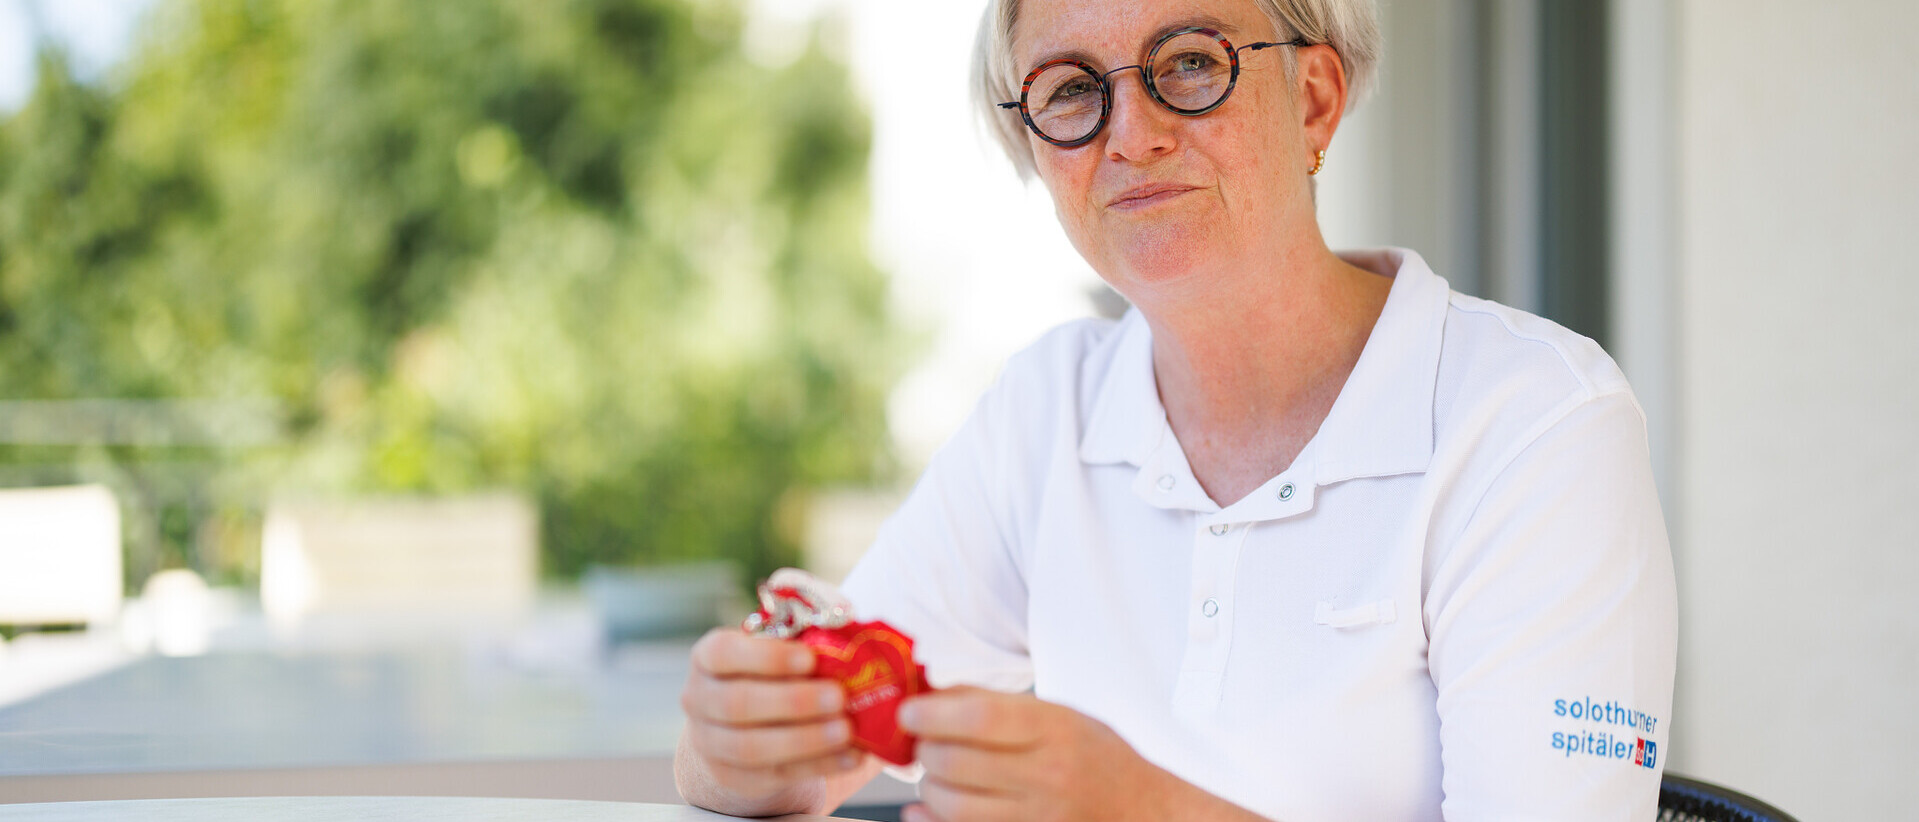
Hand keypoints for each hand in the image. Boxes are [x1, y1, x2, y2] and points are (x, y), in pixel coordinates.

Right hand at [674, 628, 870, 815]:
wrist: (736, 729)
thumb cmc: (765, 677)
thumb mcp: (773, 655)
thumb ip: (801, 648)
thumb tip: (851, 651)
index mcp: (707, 658)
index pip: (724, 653)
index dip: (767, 657)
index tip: (809, 658)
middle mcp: (700, 700)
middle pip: (738, 704)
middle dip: (794, 701)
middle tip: (838, 696)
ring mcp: (712, 744)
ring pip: (752, 747)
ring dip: (806, 739)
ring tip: (846, 730)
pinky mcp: (737, 778)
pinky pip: (778, 774)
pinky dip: (819, 765)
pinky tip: (850, 756)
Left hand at [897, 687, 1186, 821]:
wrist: (1141, 811)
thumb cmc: (1097, 758)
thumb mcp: (1061, 716)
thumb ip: (999, 705)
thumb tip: (934, 692)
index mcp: (1056, 730)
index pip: (981, 718)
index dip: (933, 713)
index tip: (908, 710)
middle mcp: (1048, 775)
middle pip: (957, 762)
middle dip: (924, 749)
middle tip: (920, 741)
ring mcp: (1038, 816)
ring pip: (952, 805)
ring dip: (928, 787)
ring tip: (934, 773)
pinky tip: (923, 810)